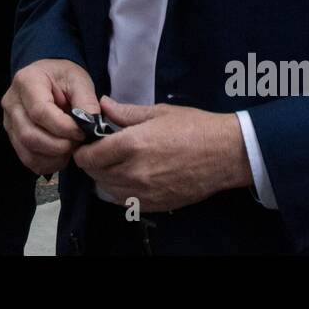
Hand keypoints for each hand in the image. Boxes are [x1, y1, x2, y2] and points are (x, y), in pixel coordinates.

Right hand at [2, 59, 98, 175]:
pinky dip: (47, 163)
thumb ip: (86, 101)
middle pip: (29, 135)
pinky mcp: (13, 137)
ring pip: (27, 151)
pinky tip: (61, 154)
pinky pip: (27, 159)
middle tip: (78, 142)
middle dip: (59, 145)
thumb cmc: (62, 77)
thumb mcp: (79, 80)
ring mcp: (9, 121)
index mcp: (26, 81)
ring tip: (71, 148)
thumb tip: (91, 125)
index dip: (63, 127)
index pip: (40, 112)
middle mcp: (12, 102)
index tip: (82, 131)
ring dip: (54, 157)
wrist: (49, 78)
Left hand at [73, 96, 252, 212]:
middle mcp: (134, 172)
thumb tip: (103, 104)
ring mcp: (144, 192)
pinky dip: (119, 191)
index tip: (87, 143)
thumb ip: (125, 112)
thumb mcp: (158, 112)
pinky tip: (127, 178)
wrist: (225, 154)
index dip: (83, 150)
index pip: (90, 156)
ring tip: (113, 164)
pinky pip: (124, 202)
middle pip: (95, 174)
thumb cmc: (193, 127)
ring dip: (104, 178)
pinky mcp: (155, 204)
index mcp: (132, 145)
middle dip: (92, 163)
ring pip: (107, 190)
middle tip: (99, 151)